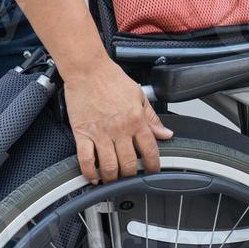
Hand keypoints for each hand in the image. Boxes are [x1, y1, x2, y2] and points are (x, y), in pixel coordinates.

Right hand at [63, 59, 172, 183]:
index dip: (153, 165)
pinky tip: (93, 177)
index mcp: (136, 120)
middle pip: (129, 163)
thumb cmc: (111, 79)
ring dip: (112, 177)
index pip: (150, 150)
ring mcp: (100, 133)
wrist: (87, 69)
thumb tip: (165, 134)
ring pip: (109, 166)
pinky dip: (89, 172)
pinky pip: (85, 159)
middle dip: (131, 175)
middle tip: (130, 177)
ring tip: (113, 178)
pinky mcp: (82, 133)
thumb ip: (152, 118)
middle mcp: (120, 129)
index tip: (152, 171)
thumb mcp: (139, 96)